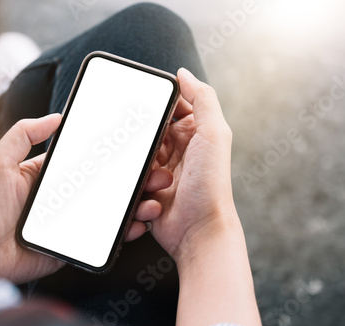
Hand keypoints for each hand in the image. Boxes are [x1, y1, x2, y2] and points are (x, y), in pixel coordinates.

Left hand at [0, 114, 169, 285]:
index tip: (138, 149)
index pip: (89, 161)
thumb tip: (55, 116)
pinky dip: (123, 232)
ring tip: (155, 200)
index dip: (114, 156)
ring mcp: (70, 222)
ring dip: (136, 205)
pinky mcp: (72, 245)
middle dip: (135, 180)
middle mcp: (64, 197)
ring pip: (111, 212)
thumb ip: (23, 134)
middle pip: (107, 186)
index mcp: (49, 175)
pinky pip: (102, 238)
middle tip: (158, 174)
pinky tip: (139, 224)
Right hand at [150, 68, 237, 265]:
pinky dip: (137, 189)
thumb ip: (203, 99)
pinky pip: (130, 179)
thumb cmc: (211, 187)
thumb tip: (184, 74)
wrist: (199, 232)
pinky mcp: (147, 189)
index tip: (143, 108)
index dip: (155, 106)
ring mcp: (160, 170)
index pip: (169, 107)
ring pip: (135, 157)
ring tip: (159, 185)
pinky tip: (152, 200)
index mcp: (194, 132)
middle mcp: (177, 149)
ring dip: (142, 170)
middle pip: (147, 132)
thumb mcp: (214, 135)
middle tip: (148, 152)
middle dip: (142, 141)